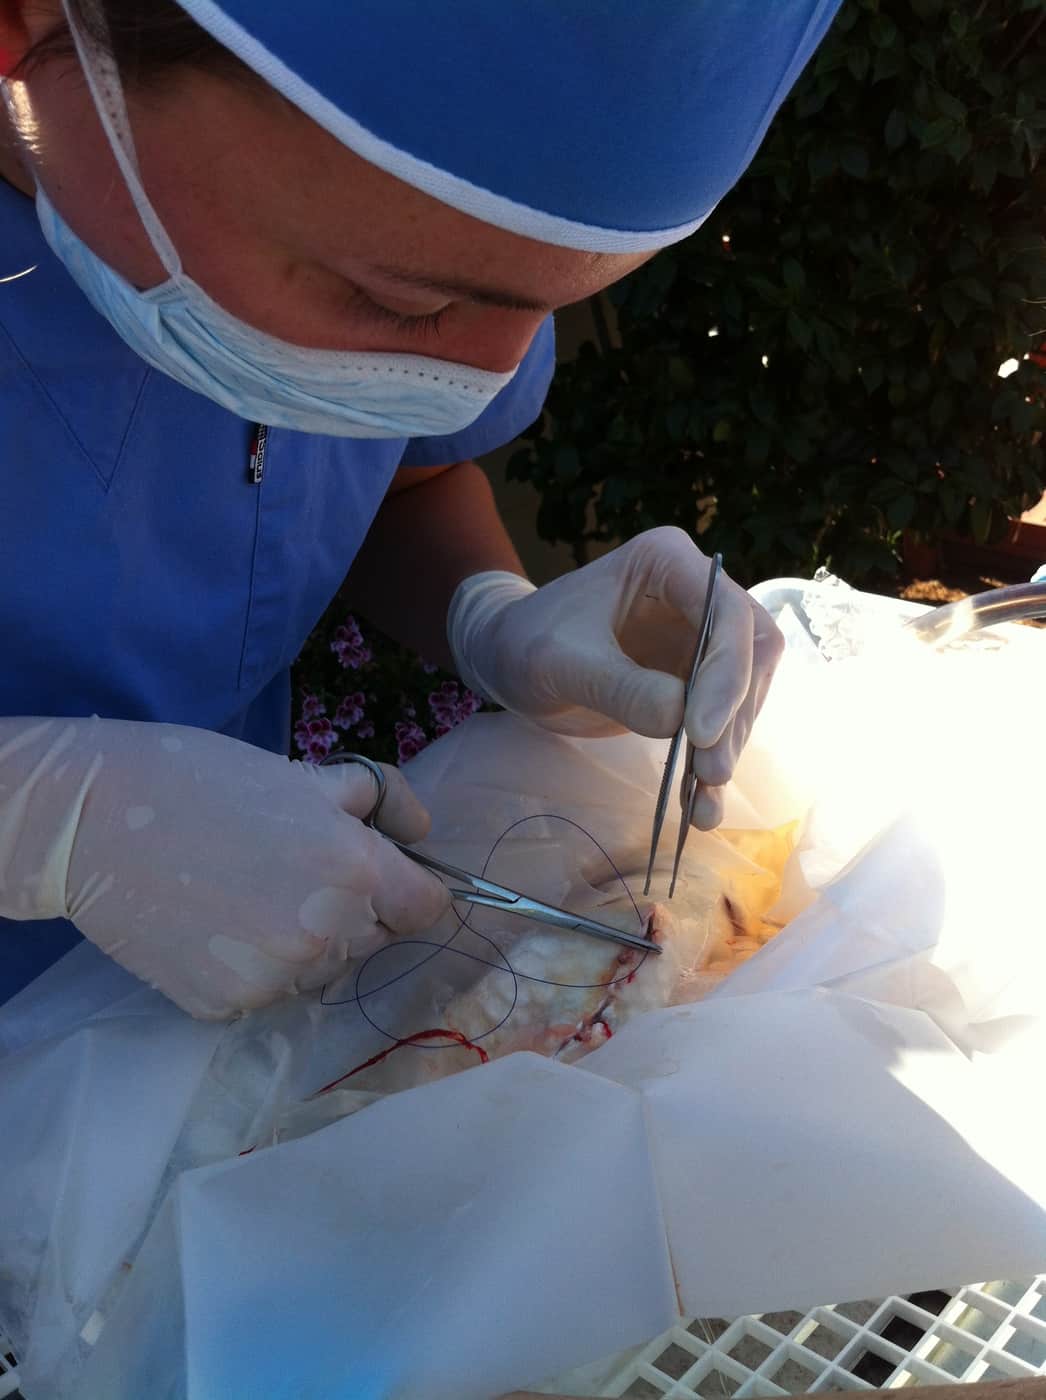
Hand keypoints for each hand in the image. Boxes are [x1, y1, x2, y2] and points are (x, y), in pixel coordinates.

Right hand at [0, 718, 448, 1017]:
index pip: (428, 906)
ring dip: (305, 941)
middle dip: (352, 909)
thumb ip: (378, 799)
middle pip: (375, 938)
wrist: (93, 821)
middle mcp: (328, 934)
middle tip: (291, 869)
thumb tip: (422, 830)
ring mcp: (277, 979)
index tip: (378, 873)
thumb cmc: (201, 780)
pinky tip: (215, 925)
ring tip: (248, 894)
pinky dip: (252, 967)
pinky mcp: (228, 1007)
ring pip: (323, 969)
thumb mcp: (303, 773)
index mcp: (357, 870)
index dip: (407, 886)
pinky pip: (268, 993)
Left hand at [447, 527, 782, 828]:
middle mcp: (696, 593)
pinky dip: (714, 761)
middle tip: (710, 769)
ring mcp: (700, 638)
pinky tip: (702, 806)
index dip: (726, 670)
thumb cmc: (525, 643)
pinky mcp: (695, 680)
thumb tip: (681, 717)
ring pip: (745, 690)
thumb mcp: (558, 662)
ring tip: (705, 805)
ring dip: (730, 746)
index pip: (726, 611)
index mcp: (667, 562)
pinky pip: (722, 719)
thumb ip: (618, 686)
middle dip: (734, 713)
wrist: (506, 661)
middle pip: (751, 651)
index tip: (701, 731)